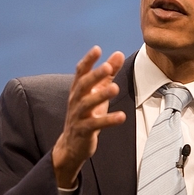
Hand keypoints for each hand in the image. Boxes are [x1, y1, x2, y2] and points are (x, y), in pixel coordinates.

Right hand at [52, 46, 125, 187]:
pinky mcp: (84, 131)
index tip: (97, 49)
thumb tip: (118, 53)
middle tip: (107, 67)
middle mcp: (75, 100)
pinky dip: (108, 120)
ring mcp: (78, 116)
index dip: (88, 60)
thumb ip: (108, 74)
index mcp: (78, 89)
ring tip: (115, 88)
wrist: (72, 145)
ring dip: (101, 96)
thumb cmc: (87, 114)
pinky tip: (121, 116)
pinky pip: (95, 125)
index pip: (81, 72)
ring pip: (87, 104)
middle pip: (83, 85)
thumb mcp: (97, 92)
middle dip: (95, 75)